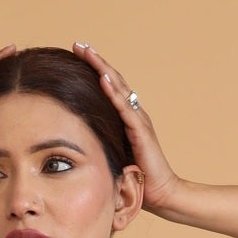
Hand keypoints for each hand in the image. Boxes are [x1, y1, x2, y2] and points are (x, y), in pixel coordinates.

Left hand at [71, 42, 182, 216]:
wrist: (160, 193)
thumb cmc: (136, 177)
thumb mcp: (113, 154)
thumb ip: (102, 142)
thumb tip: (77, 140)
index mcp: (127, 118)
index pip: (109, 87)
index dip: (94, 70)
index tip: (77, 54)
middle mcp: (134, 113)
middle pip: (113, 80)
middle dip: (95, 60)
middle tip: (79, 44)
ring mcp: (139, 120)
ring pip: (119, 88)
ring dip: (102, 68)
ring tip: (88, 52)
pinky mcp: (141, 131)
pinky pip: (125, 108)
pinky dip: (114, 92)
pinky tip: (103, 79)